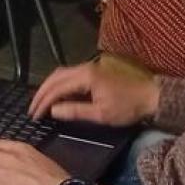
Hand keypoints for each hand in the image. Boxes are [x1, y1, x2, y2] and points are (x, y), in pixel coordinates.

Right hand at [29, 61, 159, 126]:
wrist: (151, 97)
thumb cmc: (127, 108)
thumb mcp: (101, 114)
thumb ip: (75, 111)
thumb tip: (53, 111)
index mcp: (85, 77)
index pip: (57, 88)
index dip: (43, 102)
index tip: (35, 116)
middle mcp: (83, 68)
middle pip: (54, 77)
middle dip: (41, 93)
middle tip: (32, 109)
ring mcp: (88, 68)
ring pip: (60, 74)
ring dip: (48, 87)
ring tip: (41, 102)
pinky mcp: (92, 71)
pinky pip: (68, 75)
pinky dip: (58, 84)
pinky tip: (56, 95)